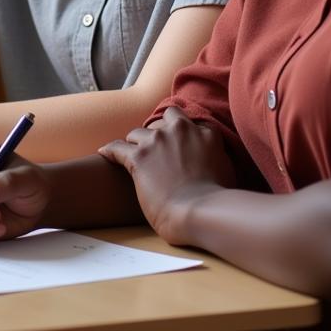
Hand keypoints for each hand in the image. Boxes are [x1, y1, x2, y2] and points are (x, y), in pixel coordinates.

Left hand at [98, 107, 234, 243]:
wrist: (199, 212)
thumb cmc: (217, 200)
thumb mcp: (227, 169)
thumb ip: (216, 153)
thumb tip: (211, 155)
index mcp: (203, 132)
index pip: (187, 121)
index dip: (181, 131)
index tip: (177, 140)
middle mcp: (179, 130)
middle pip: (163, 118)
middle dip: (159, 130)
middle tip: (156, 146)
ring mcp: (156, 141)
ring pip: (137, 133)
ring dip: (136, 143)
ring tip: (134, 156)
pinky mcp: (138, 157)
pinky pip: (117, 147)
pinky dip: (110, 150)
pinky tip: (104, 152)